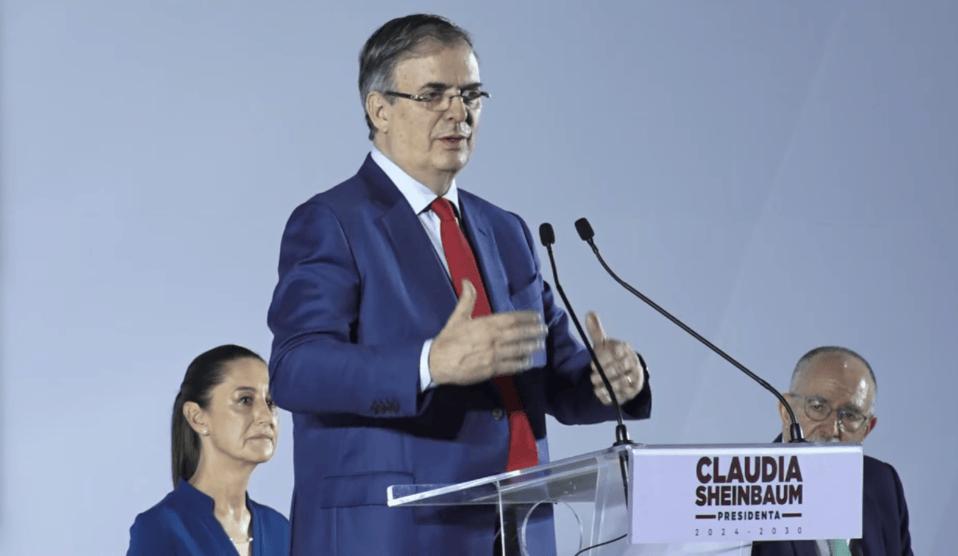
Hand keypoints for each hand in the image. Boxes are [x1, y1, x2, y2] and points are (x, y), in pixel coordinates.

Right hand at [429, 280, 547, 385]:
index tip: (537, 316)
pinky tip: (529, 361)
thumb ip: (466, 299)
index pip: (511, 318)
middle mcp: (492, 339)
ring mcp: (493, 355)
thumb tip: (467, 281)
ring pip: (518, 350)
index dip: (526, 317)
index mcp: (485, 324)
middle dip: (533, 331)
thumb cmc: (448, 340)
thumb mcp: (457, 317)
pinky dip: (522, 364)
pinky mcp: (491, 369)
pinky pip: (511, 366)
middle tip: (544, 329)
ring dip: (531, 346)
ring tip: (540, 344)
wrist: (437, 363)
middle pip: (518, 333)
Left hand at [586, 312, 644, 405]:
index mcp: (625, 349)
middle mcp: (633, 363)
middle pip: (619, 369)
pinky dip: (611, 395)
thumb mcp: (604, 344)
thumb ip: (596, 331)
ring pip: (622, 382)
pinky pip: (622, 395)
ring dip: (606, 385)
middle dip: (603, 374)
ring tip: (596, 386)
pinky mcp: (633, 391)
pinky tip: (601, 394)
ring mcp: (635, 378)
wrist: (627, 372)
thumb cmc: (612, 356)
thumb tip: (589, 313)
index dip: (602, 360)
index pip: (616, 353)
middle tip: (592, 378)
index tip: (591, 365)